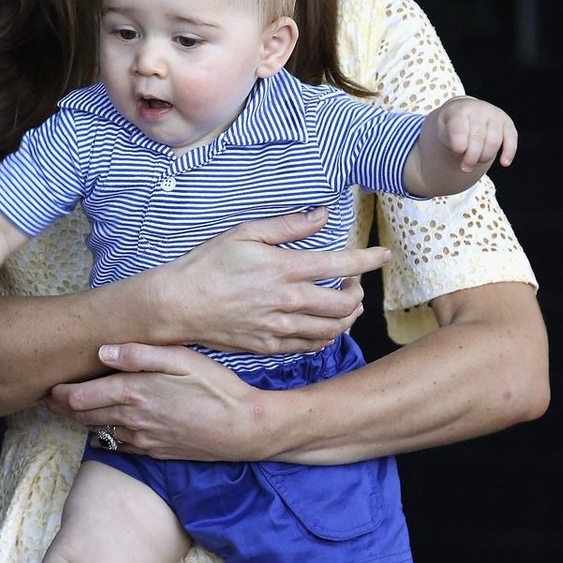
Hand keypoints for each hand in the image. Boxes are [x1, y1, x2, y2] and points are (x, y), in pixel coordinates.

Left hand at [45, 343, 263, 460]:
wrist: (243, 429)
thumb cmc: (217, 387)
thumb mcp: (183, 359)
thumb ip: (141, 354)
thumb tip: (104, 351)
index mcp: (134, 392)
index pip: (81, 396)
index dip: (59, 393)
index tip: (48, 386)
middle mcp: (132, 419)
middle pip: (83, 417)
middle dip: (62, 408)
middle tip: (48, 399)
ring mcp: (142, 439)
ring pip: (98, 432)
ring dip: (82, 422)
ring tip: (70, 412)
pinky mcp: (154, 452)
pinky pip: (118, 446)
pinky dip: (104, 437)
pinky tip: (103, 430)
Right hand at [153, 207, 389, 354]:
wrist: (178, 305)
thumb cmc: (208, 264)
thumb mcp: (245, 233)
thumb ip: (287, 226)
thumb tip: (321, 215)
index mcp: (285, 269)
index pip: (341, 265)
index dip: (369, 259)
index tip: (384, 255)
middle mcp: (287, 301)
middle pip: (345, 304)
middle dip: (358, 293)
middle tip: (353, 285)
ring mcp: (279, 328)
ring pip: (332, 330)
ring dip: (346, 318)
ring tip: (343, 306)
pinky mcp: (269, 347)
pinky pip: (310, 346)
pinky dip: (325, 336)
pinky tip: (321, 325)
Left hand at [436, 97, 517, 172]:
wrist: (464, 113)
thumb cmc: (451, 125)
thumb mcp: (443, 130)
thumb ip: (450, 140)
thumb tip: (462, 152)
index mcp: (460, 109)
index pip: (460, 129)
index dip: (459, 145)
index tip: (456, 154)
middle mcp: (479, 109)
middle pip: (478, 137)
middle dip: (471, 157)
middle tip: (465, 167)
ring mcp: (495, 114)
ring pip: (494, 141)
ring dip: (485, 157)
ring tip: (476, 161)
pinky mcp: (507, 123)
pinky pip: (511, 138)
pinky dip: (509, 152)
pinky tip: (504, 163)